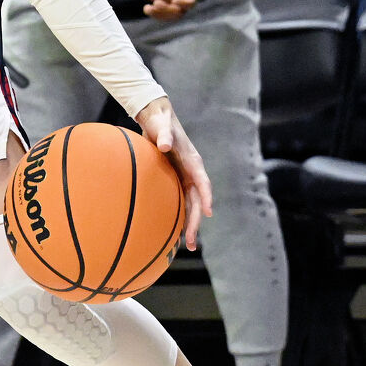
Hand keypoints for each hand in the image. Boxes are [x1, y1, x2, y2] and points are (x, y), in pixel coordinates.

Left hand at [133, 97, 211, 250]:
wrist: (157, 119)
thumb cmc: (160, 123)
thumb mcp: (162, 128)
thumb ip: (164, 135)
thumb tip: (164, 145)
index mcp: (193, 162)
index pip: (203, 183)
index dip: (207, 198)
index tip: (208, 213)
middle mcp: (192, 173)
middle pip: (198, 202)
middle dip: (195, 223)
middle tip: (190, 244)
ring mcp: (185, 178)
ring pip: (191, 206)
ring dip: (190, 225)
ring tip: (186, 246)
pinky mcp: (176, 181)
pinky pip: (180, 202)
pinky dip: (179, 216)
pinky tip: (173, 232)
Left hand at [143, 0, 196, 21]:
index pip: (190, 2)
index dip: (183, 3)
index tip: (174, 0)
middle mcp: (184, 4)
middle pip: (179, 13)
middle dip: (167, 9)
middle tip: (156, 3)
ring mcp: (175, 8)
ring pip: (169, 17)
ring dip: (159, 14)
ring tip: (148, 8)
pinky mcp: (165, 10)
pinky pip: (161, 15)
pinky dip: (154, 14)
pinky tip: (146, 9)